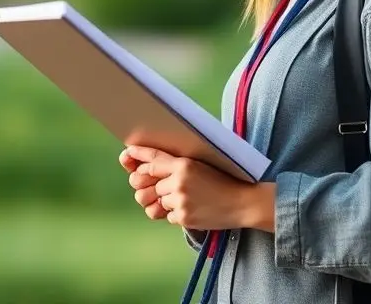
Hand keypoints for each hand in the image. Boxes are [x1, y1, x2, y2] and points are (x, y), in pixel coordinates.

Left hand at [121, 145, 255, 230]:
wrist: (242, 202)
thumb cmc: (222, 180)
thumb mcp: (200, 164)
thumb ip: (177, 165)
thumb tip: (150, 167)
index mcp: (184, 164)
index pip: (153, 160)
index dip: (138, 156)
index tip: (128, 153)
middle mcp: (179, 181)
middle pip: (150, 184)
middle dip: (154, 186)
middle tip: (166, 186)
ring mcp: (180, 200)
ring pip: (158, 201)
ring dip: (166, 201)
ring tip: (186, 197)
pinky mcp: (184, 217)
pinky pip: (167, 216)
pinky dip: (175, 213)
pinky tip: (192, 207)